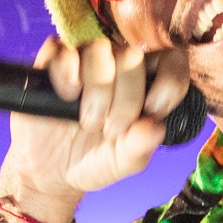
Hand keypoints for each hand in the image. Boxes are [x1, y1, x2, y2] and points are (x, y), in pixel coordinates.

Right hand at [0, 37, 192, 207]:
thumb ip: (141, 147)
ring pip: (99, 50)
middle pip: (132, 57)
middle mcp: (117, 65)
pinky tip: (67, 96)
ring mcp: (84, 61)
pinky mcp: (52, 63)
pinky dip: (67, 74)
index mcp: (145, 84)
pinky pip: (62, 51)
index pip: (171, 60)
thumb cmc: (95, 160)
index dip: (168, 82)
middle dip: (126, 100)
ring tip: (88, 122)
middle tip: (111, 131)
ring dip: (97, 91)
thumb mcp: (123, 162)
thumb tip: (155, 128)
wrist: (52, 171)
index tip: (152, 111)